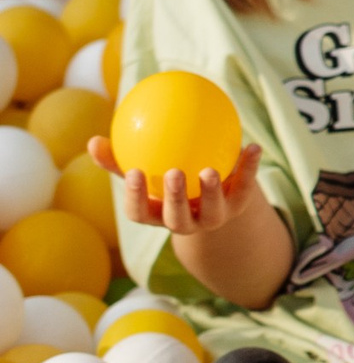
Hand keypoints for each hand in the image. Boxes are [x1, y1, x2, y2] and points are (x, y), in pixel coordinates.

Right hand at [92, 136, 265, 238]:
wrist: (213, 195)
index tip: (135, 172)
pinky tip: (252, 146)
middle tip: (174, 172)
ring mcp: (212, 217)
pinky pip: (245, 187)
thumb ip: (121, 158)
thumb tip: (92, 140)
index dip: (137, 198)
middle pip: (177, 218)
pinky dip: (249, 167)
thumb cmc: (168, 181)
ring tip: (209, 169)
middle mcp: (184, 222)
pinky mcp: (238, 206)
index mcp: (157, 214)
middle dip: (175, 199)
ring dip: (211, 191)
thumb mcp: (146, 172)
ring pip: (212, 211)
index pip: (140, 213)